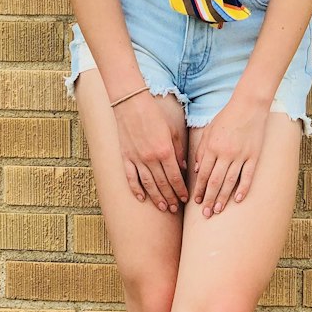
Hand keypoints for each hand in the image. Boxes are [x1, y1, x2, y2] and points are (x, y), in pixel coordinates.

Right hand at [113, 91, 188, 211]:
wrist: (131, 103)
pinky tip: (142, 198)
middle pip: (162, 184)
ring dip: (156, 197)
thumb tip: (183, 167)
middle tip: (175, 208)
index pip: (175, 177)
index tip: (185, 199)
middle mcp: (151, 159)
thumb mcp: (172, 130)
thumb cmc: (154, 114)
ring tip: (163, 207)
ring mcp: (136, 159)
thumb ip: (178, 150)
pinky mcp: (125, 157)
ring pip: (148, 184)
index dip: (181, 190)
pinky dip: (136, 189)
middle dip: (170, 198)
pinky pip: (131, 178)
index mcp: (165, 151)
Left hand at [192, 91, 268, 217]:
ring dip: (222, 198)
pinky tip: (238, 200)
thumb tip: (197, 170)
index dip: (198, 189)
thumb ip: (202, 150)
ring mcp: (241, 155)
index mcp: (212, 147)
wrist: (249, 106)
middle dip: (208, 198)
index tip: (195, 201)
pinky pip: (248, 175)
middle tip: (204, 214)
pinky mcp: (254, 155)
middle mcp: (225, 153)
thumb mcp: (209, 131)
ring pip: (229, 181)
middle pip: (214, 181)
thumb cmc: (227, 117)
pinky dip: (243, 188)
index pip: (203, 173)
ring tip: (217, 210)